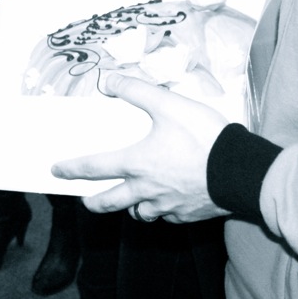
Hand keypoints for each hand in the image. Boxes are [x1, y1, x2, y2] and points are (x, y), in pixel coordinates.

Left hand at [51, 74, 229, 223]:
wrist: (240, 171)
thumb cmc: (203, 138)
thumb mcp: (168, 103)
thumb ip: (136, 90)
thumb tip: (108, 81)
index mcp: (137, 163)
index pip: (94, 167)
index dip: (72, 168)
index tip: (57, 170)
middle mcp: (146, 189)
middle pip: (111, 202)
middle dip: (95, 202)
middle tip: (87, 201)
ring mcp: (168, 206)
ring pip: (140, 213)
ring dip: (131, 208)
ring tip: (131, 201)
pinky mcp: (189, 215)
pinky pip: (168, 217)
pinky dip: (162, 211)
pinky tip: (167, 202)